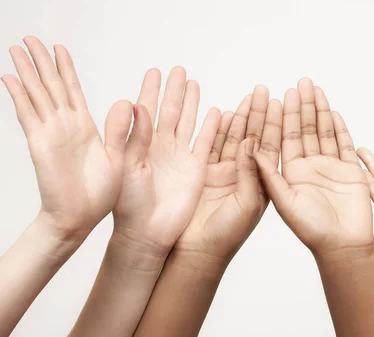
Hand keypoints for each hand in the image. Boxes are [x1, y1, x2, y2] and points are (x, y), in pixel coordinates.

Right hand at [2, 36, 131, 241]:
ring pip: (37, 94)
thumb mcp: (120, 157)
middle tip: (30, 38)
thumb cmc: (100, 193)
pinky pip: (28, 115)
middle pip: (51, 86)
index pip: (73, 91)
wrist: (81, 218)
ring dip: (27, 71)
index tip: (59, 49)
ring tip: (17, 48)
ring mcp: (51, 133)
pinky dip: (19, 96)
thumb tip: (128, 101)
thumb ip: (122, 130)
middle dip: (41, 62)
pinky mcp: (40, 143)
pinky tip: (10, 77)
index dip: (66, 69)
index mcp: (85, 127)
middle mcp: (66, 126)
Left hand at [112, 67, 220, 252]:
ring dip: (192, 103)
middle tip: (178, 70)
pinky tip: (216, 112)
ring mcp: (180, 156)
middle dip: (174, 90)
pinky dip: (212, 128)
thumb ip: (131, 136)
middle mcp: (162, 146)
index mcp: (141, 142)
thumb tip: (135, 105)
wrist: (146, 231)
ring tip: (194, 83)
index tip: (155, 71)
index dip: (151, 90)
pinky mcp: (196, 169)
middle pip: (171, 110)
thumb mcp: (126, 165)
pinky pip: (206, 143)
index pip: (146, 109)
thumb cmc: (128, 203)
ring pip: (189, 122)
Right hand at [175, 85, 282, 259]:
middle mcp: (245, 175)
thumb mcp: (247, 205)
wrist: (196, 252)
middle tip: (265, 89)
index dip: (277, 124)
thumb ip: (250, 174)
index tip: (282, 101)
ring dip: (242, 117)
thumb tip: (252, 142)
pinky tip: (225, 112)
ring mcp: (225, 173)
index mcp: (262, 184)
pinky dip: (217, 129)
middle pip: (255, 137)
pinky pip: (212, 146)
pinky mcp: (204, 173)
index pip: (271, 147)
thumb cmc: (226, 236)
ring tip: (249, 96)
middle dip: (261, 113)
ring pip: (235, 138)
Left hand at [254, 78, 372, 254]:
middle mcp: (308, 167)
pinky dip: (339, 128)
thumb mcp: (282, 202)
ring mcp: (329, 167)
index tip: (279, 94)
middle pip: (304, 130)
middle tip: (300, 82)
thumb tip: (250, 148)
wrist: (342, 245)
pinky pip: (343, 144)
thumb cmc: (311, 230)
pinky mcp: (349, 171)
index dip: (282, 116)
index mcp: (289, 173)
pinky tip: (333, 112)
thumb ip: (267, 175)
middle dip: (302, 106)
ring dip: (320, 111)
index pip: (284, 138)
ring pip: (323, 133)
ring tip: (316, 89)